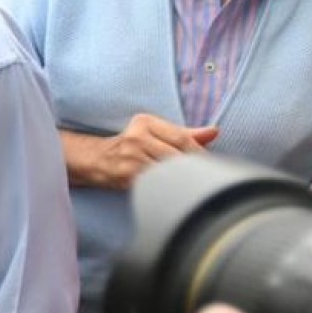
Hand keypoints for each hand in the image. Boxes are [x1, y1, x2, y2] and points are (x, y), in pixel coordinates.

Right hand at [88, 114, 218, 189]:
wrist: (97, 160)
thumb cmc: (132, 146)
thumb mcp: (154, 133)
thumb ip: (185, 134)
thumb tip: (215, 131)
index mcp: (146, 122)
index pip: (183, 139)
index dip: (200, 154)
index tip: (208, 164)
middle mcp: (137, 136)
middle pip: (178, 156)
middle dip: (193, 169)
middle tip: (202, 178)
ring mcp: (132, 156)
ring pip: (169, 171)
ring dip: (182, 180)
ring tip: (189, 185)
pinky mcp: (128, 175)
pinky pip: (158, 183)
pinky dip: (169, 187)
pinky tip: (174, 190)